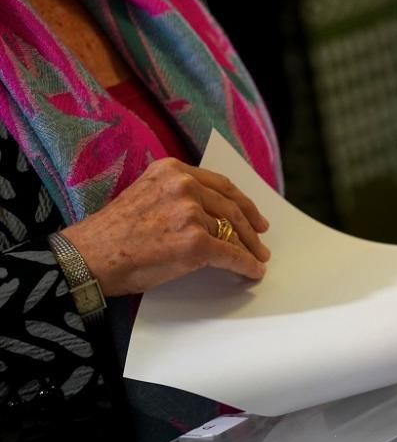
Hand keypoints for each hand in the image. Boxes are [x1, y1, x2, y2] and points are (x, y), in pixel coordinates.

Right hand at [61, 158, 270, 295]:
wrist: (89, 257)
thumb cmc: (112, 234)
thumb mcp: (145, 194)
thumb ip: (176, 196)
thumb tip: (209, 215)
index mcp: (172, 170)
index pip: (220, 185)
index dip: (242, 202)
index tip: (254, 215)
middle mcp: (184, 186)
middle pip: (231, 207)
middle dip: (251, 227)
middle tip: (261, 239)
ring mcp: (191, 214)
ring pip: (232, 232)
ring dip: (249, 248)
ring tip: (258, 258)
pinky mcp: (196, 242)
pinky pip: (232, 255)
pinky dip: (246, 265)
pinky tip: (252, 271)